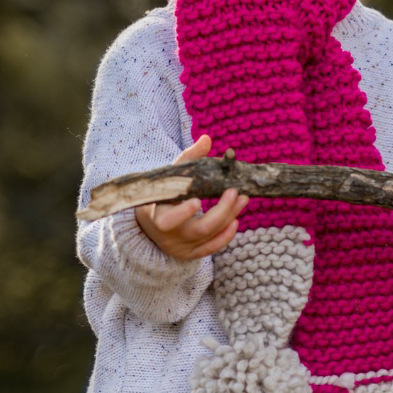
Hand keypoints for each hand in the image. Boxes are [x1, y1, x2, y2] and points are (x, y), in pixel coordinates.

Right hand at [134, 134, 248, 260]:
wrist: (149, 226)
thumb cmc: (162, 194)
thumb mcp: (170, 177)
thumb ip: (188, 158)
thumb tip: (207, 139)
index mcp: (156, 215)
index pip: (167, 220)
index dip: (182, 213)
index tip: (198, 200)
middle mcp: (168, 235)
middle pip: (198, 229)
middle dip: (220, 211)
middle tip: (235, 191)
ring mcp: (180, 247)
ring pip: (209, 236)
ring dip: (229, 216)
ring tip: (243, 198)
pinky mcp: (191, 254)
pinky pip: (211, 248)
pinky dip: (225, 235)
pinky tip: (235, 219)